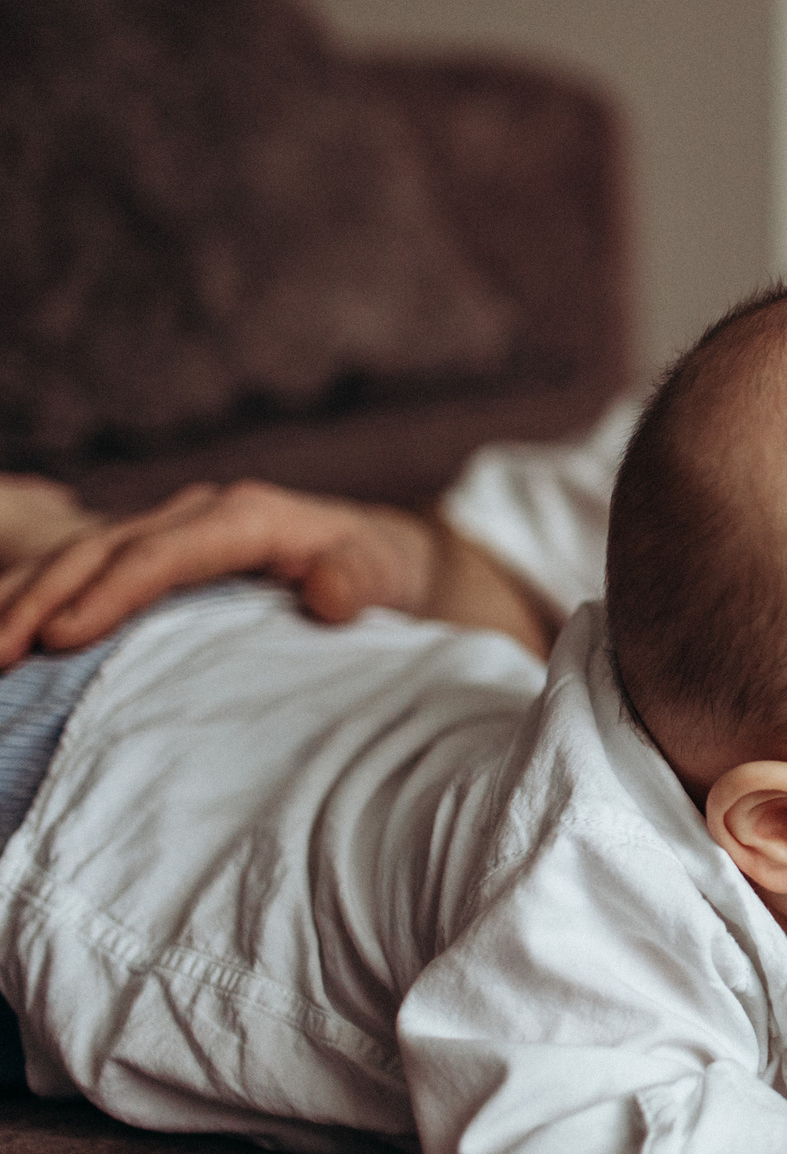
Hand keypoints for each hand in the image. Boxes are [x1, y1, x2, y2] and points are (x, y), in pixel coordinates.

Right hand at [0, 480, 441, 665]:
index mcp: (245, 517)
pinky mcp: (149, 557)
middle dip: (38, 598)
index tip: (62, 638)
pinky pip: (80, 574)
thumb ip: (359, 581)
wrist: (376, 554)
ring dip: (19, 599)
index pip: (163, 554)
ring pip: (75, 559)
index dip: (111, 593)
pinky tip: (2, 637)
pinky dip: (34, 600)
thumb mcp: (382, 572)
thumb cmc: (378, 568)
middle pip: (100, 552)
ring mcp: (164, 532)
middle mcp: (193, 516)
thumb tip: (328, 593)